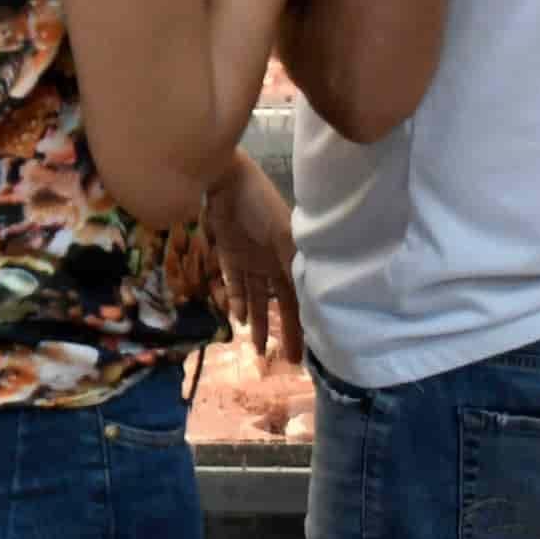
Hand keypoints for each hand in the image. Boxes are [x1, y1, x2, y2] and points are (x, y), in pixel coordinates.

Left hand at [208, 151, 302, 364]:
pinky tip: (238, 319)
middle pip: (281, 304)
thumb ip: (294, 264)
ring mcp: (251, 259)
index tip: (310, 352)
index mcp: (291, 259)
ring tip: (258, 348)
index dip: (305, 324)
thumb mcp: (282, 234)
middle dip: (284, 330)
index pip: (301, 299)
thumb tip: (313, 298)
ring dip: (257, 322)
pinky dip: (237, 300)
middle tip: (287, 360)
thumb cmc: (259, 203)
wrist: (226, 178)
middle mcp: (273, 263)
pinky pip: (235, 283)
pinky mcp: (229, 254)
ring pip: (257, 298)